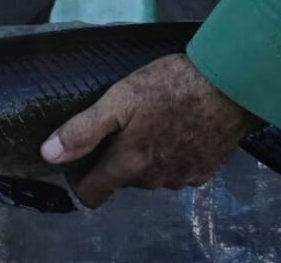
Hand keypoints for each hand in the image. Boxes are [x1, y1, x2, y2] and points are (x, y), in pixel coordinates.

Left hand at [39, 54, 259, 206]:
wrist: (231, 84)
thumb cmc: (171, 86)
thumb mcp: (119, 99)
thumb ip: (83, 130)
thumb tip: (48, 155)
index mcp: (130, 165)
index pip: (92, 195)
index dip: (81, 180)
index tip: (80, 160)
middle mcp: (154, 180)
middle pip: (122, 181)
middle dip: (115, 160)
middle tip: (119, 126)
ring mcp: (182, 178)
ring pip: (150, 176)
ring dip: (144, 158)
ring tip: (149, 122)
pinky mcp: (204, 171)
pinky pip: (177, 171)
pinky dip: (171, 156)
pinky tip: (176, 128)